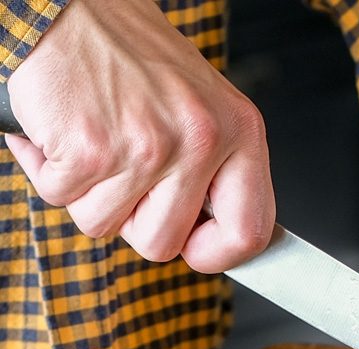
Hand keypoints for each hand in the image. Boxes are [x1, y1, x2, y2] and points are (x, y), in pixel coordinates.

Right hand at [5, 0, 274, 272]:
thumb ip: (217, 172)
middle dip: (133, 222)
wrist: (66, 3)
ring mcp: (147, 147)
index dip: (216, 255)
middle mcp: (201, 139)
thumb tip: (218, 236)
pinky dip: (49, 171)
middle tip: (125, 174)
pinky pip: (62, 198)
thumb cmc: (130, 55)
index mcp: (240, 132)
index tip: (194, 248)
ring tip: (94, 140)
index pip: (250, 233)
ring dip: (88, 194)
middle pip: (164, 244)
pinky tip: (60, 132)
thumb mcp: (201, 107)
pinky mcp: (91, 148)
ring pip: (106, 226)